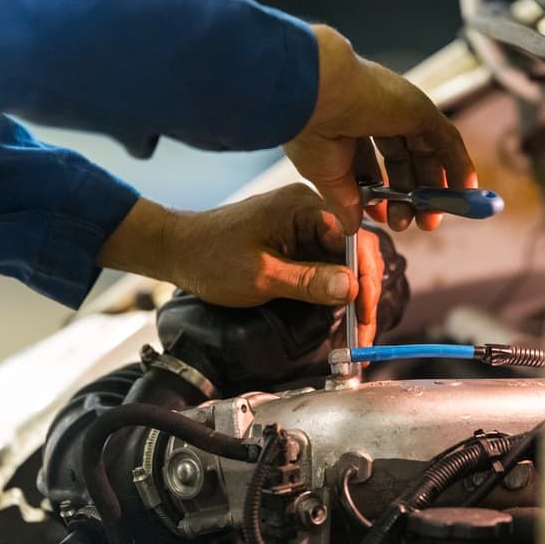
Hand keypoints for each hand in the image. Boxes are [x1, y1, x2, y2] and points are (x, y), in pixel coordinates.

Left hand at [97, 185, 383, 345]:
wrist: (177, 250)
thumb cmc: (211, 257)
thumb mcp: (262, 275)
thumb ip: (309, 281)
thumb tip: (353, 287)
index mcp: (304, 207)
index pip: (354, 239)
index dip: (366, 279)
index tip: (366, 314)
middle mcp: (310, 211)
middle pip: (355, 252)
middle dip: (364, 295)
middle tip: (364, 335)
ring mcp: (304, 227)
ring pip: (344, 263)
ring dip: (353, 299)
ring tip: (356, 336)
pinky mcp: (297, 244)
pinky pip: (327, 267)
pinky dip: (335, 294)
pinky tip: (341, 320)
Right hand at [284, 25, 477, 233]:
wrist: (316, 94)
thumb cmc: (310, 129)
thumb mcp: (326, 176)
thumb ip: (344, 201)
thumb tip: (351, 226)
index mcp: (346, 127)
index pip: (373, 164)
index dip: (381, 193)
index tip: (383, 217)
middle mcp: (375, 116)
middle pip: (403, 160)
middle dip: (409, 196)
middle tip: (413, 224)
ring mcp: (399, 111)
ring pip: (426, 153)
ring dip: (433, 188)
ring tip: (432, 221)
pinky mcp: (420, 109)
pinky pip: (446, 140)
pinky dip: (458, 165)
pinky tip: (465, 190)